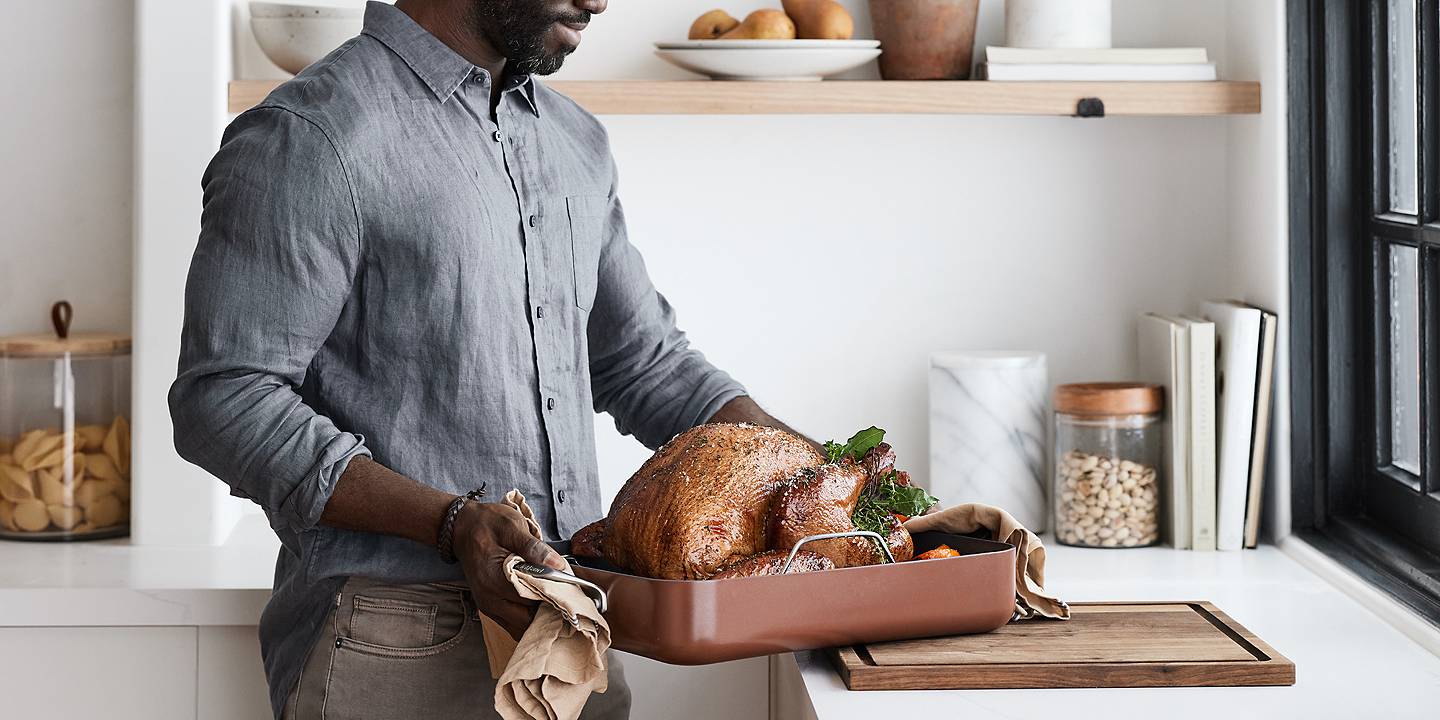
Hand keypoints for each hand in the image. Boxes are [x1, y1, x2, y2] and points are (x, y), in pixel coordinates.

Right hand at [451, 501, 566, 639]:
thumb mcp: (511, 526)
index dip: (555, 598)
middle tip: (570, 599)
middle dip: (550, 612)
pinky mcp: (490, 607)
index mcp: (494, 579)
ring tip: (558, 602)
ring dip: (540, 617)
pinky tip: (542, 604)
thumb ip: (534, 548)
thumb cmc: (487, 524)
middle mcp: (489, 599)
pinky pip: (513, 622)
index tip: (574, 593)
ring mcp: (488, 606)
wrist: (462, 527)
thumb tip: (557, 564)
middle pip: (528, 620)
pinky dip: (529, 617)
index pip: (532, 600)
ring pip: (521, 626)